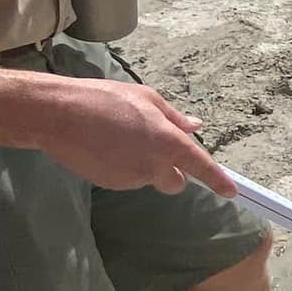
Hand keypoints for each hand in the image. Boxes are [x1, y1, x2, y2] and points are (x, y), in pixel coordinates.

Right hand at [35, 75, 235, 196]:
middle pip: (176, 183)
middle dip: (172, 172)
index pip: (201, 167)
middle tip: (155, 148)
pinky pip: (128, 179)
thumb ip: (174, 117)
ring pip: (150, 179)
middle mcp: (155, 166)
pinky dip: (124, 168)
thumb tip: (195, 126)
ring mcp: (133, 179)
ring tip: (121, 139)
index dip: (218, 181)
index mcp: (169, 142)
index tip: (231, 192)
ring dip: (145, 166)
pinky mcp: (112, 185)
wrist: (60, 116)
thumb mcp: (146, 98)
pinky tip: (107, 149)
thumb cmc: (106, 99)